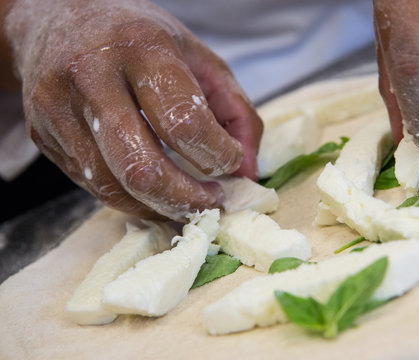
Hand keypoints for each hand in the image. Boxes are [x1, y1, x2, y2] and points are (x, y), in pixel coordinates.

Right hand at [3, 0, 262, 220]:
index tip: (231, 161)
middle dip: (187, 199)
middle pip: (142, 167)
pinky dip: (132, 200)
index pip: (184, 121)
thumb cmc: (140, 39)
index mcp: (141, 47)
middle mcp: (92, 76)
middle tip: (212, 201)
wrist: (59, 18)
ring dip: (160, 207)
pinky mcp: (43, 135)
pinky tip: (155, 193)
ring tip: (188, 201)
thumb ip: (235, 111)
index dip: (216, 154)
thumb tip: (248, 170)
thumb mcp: (199, 58)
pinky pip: (92, 186)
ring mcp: (58, 108)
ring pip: (113, 186)